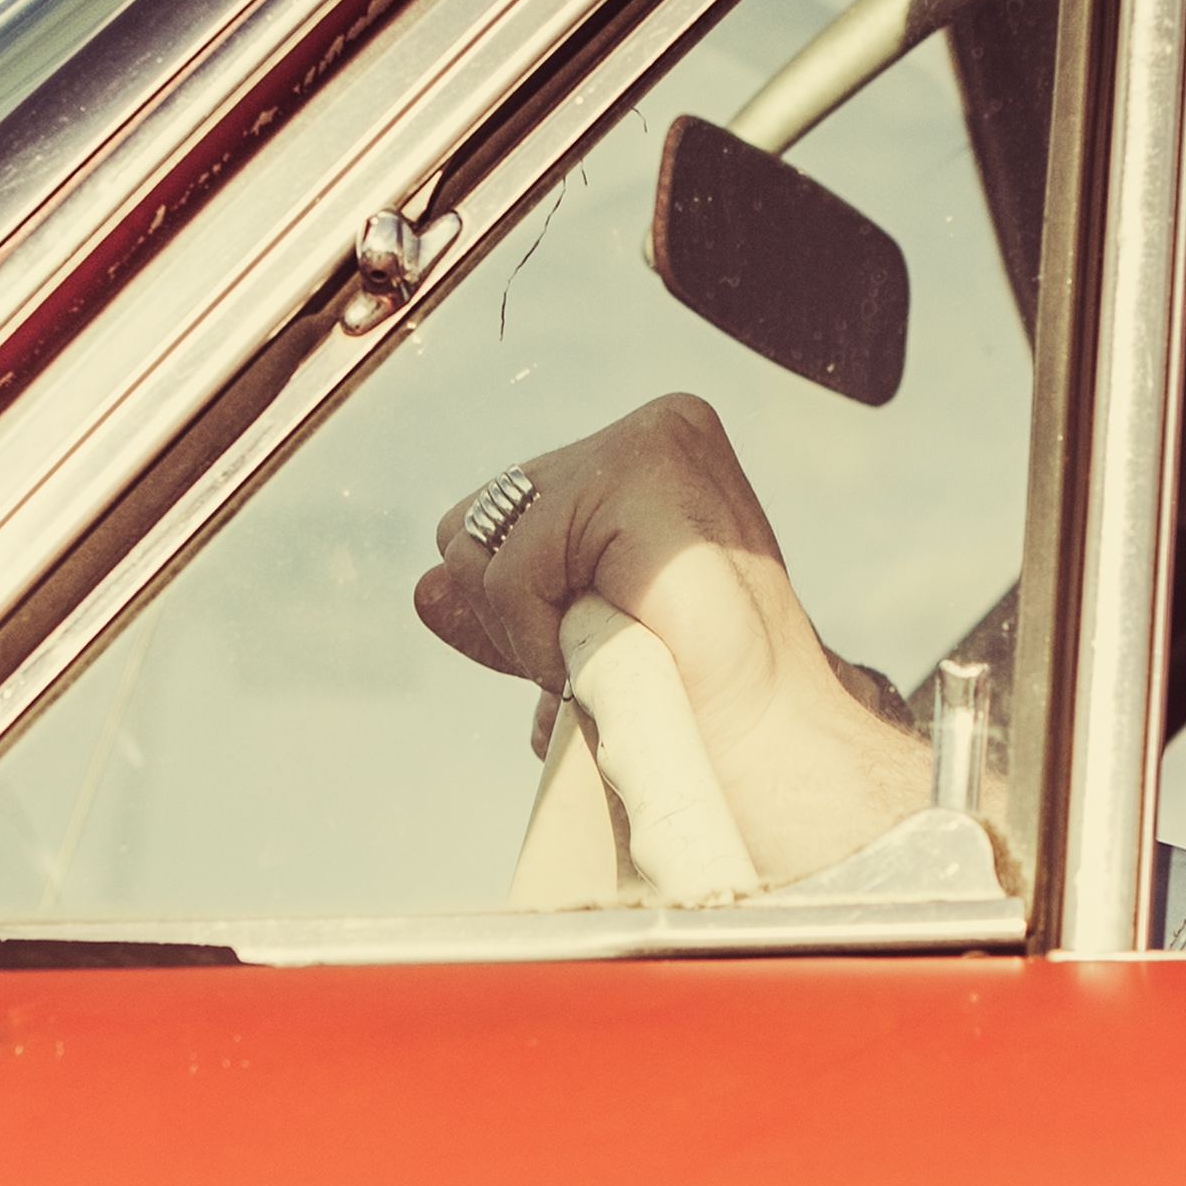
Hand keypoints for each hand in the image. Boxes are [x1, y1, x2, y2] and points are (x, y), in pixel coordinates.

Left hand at [416, 394, 927, 886]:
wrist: (760, 755)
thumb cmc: (692, 709)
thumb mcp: (576, 643)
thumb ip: (508, 604)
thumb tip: (426, 588)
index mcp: (649, 457)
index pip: (500, 513)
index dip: (517, 603)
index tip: (596, 646)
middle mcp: (656, 430)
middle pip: (478, 518)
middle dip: (516, 610)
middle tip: (610, 655)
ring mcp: (653, 441)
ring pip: (486, 541)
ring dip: (531, 627)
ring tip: (620, 651)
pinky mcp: (642, 470)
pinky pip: (512, 567)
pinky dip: (539, 634)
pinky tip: (615, 648)